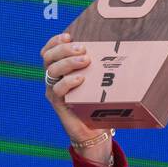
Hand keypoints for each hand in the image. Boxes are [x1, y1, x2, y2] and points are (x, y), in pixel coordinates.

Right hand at [40, 32, 111, 165]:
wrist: (95, 131)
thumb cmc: (99, 103)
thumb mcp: (98, 81)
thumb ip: (99, 66)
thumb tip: (118, 47)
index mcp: (60, 70)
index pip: (49, 50)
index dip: (55, 40)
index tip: (68, 35)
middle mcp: (54, 79)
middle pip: (48, 57)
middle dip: (63, 49)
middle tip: (82, 48)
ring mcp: (54, 91)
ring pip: (52, 71)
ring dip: (68, 62)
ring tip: (86, 60)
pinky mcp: (58, 104)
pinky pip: (58, 89)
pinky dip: (69, 82)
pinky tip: (81, 79)